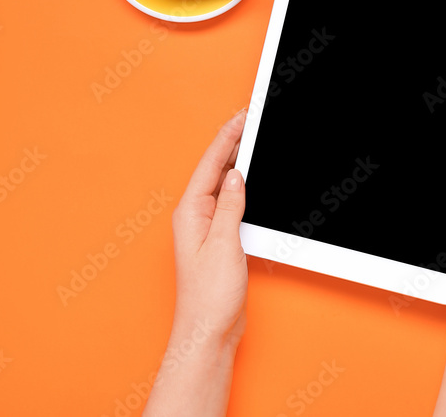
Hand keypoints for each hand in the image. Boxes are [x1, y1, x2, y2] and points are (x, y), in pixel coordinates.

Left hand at [169, 107, 248, 348]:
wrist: (209, 331)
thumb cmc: (208, 296)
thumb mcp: (223, 244)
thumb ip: (231, 206)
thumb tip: (237, 174)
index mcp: (191, 212)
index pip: (211, 163)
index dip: (228, 136)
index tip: (243, 115)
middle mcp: (196, 216)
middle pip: (217, 169)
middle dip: (234, 142)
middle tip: (252, 118)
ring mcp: (208, 227)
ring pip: (225, 184)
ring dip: (240, 162)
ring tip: (255, 139)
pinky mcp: (221, 239)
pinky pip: (233, 202)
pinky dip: (245, 186)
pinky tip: (254, 180)